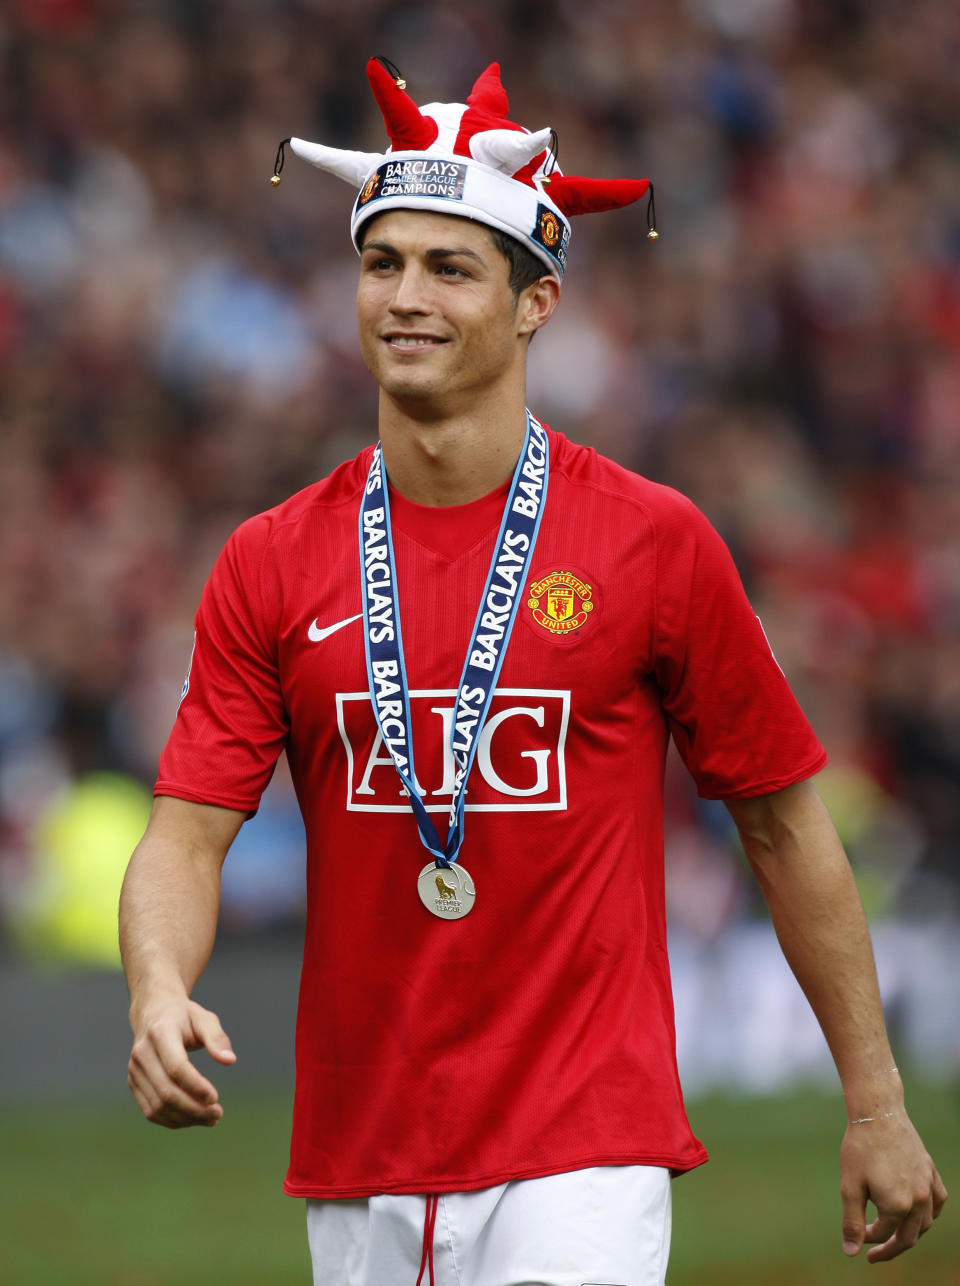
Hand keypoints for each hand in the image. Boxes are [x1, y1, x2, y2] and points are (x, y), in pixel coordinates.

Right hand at [128, 997, 235, 1128]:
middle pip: (166, 1091)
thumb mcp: (204, 1019)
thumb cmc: (185, 1017)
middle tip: (217, 1114)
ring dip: (185, 1118)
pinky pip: (151, 1110)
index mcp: (160, 1033)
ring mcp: (135, 1070)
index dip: (196, 1086)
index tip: (215, 1098)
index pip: (176, 1068)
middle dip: (194, 1108)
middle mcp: (142, 1053)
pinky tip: (193, 1118)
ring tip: (210, 1118)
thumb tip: (230, 1060)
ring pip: (158, 1106)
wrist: (154, 1013)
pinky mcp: (134, 1083)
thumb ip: (217, 1038)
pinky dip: (173, 1120)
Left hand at [840, 1107, 946, 1261]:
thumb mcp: (850, 1187)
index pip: (884, 1235)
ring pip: (925, 1223)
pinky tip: (919, 1214)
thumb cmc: (860, 1148)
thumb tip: (850, 1252)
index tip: (857, 1234)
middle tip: (874, 1254)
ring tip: (894, 1236)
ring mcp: (928, 1185)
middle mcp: (919, 1200)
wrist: (878, 1113)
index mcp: (898, 1206)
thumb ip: (852, 1222)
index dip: (869, 1238)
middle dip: (891, 1248)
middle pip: (908, 1236)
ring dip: (910, 1233)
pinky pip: (937, 1202)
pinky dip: (929, 1214)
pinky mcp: (931, 1172)